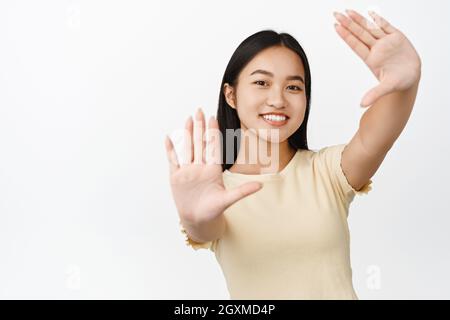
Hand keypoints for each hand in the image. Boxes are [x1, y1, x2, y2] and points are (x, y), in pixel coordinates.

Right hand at [164, 108, 262, 223]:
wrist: (197, 220)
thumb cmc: (213, 211)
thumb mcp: (228, 200)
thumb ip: (242, 191)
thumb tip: (261, 185)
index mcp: (212, 170)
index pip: (212, 147)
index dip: (213, 132)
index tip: (214, 118)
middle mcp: (200, 167)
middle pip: (199, 143)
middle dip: (199, 127)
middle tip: (200, 110)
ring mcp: (188, 171)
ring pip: (187, 148)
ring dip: (187, 134)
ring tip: (188, 119)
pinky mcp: (176, 177)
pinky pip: (173, 160)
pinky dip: (170, 149)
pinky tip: (168, 137)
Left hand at [333, 9, 421, 106]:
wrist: (411, 77)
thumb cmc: (398, 82)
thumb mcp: (386, 88)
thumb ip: (374, 94)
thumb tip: (362, 105)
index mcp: (372, 59)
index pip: (355, 44)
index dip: (346, 35)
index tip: (336, 27)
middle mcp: (376, 49)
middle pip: (359, 34)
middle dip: (348, 24)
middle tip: (336, 14)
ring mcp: (385, 42)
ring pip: (370, 28)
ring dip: (359, 20)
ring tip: (347, 11)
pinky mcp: (397, 37)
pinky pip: (386, 26)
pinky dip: (378, 19)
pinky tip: (370, 13)